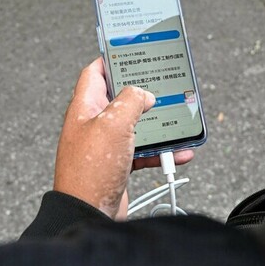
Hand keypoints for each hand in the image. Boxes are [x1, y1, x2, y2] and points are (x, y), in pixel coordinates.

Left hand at [54, 59, 194, 218]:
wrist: (89, 215)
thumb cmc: (91, 170)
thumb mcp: (114, 124)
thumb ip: (132, 101)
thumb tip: (144, 94)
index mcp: (85, 107)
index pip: (96, 72)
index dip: (112, 59)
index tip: (131, 50)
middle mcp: (94, 124)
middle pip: (121, 98)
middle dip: (144, 93)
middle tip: (162, 85)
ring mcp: (107, 145)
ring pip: (136, 126)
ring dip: (158, 124)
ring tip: (177, 120)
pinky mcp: (119, 165)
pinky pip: (143, 151)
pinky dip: (161, 151)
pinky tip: (178, 152)